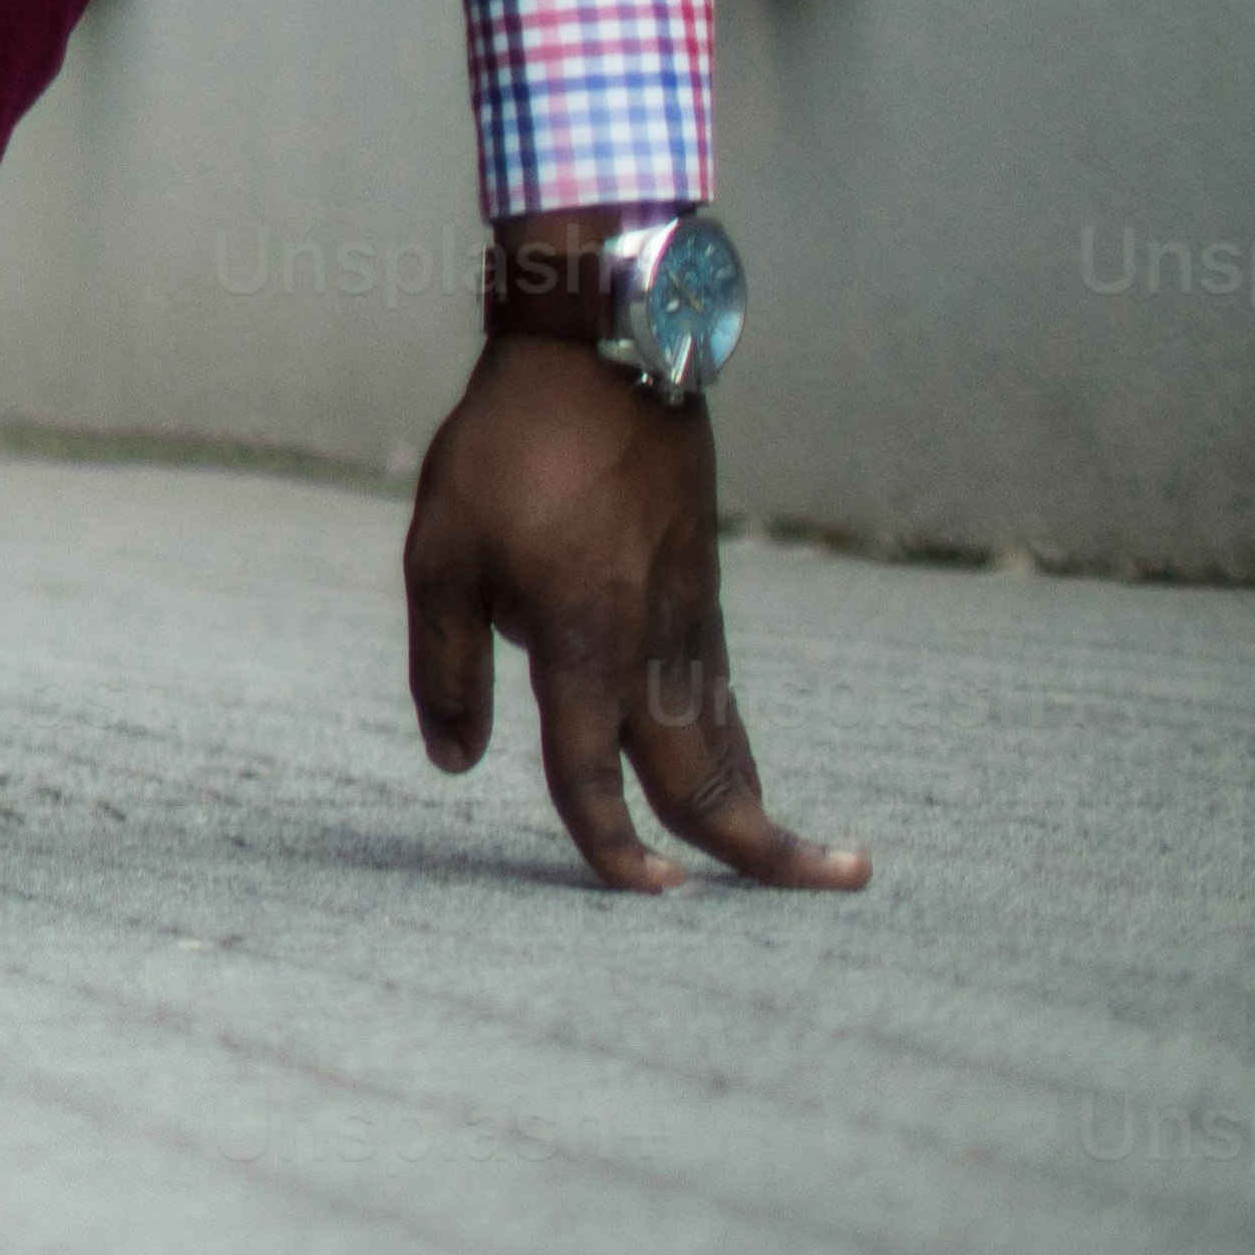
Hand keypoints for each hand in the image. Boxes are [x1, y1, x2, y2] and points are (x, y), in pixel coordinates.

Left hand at [404, 339, 865, 894]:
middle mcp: (649, 648)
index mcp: (580, 646)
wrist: (601, 363)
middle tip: (815, 891)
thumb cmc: (506, 456)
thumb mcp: (438, 557)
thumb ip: (444, 668)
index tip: (644, 892)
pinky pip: (722, 696)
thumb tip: (453, 761)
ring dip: (766, 804)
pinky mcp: (701, 597)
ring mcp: (687, 623)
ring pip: (726, 740)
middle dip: (760, 848)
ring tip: (814, 864)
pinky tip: (742, 773)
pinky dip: (740, 750)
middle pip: (706, 778)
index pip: (591, 776)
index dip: (610, 844)